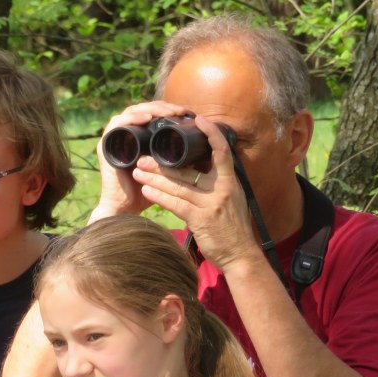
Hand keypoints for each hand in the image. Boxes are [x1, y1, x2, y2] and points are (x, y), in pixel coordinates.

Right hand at [91, 100, 190, 221]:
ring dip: (151, 109)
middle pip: (142, 110)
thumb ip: (175, 161)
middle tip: (179, 110)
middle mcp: (124, 136)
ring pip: (132, 112)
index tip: (186, 113)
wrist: (125, 208)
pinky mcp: (105, 145)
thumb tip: (200, 152)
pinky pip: (117, 124)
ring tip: (168, 113)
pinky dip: (133, 118)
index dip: (167, 109)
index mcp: (136, 138)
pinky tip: (147, 118)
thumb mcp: (164, 171)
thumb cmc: (144, 192)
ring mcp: (113, 139)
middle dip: (162, 107)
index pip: (151, 114)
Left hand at [131, 117, 258, 272]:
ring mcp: (211, 203)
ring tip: (137, 173)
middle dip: (162, 164)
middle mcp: (221, 188)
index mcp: (229, 181)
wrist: (241, 255)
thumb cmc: (233, 228)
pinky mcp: (201, 219)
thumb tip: (202, 169)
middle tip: (143, 157)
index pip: (221, 149)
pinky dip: (159, 197)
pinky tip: (146, 192)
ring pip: (178, 186)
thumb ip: (217, 183)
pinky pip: (176, 204)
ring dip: (154, 179)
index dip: (210, 132)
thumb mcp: (232, 200)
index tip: (197, 120)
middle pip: (188, 169)